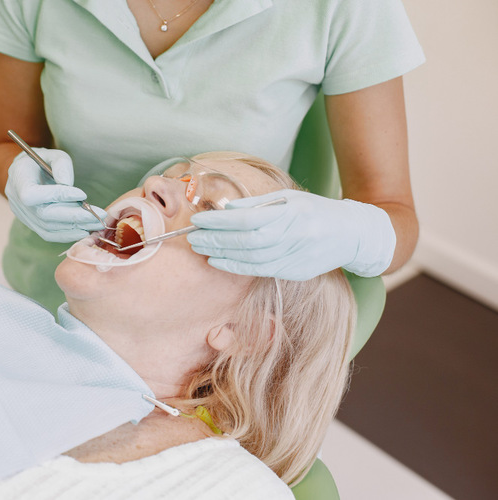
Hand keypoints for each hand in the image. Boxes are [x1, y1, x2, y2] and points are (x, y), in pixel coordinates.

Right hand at [5, 148, 105, 242]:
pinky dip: (68, 234)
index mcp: (18, 179)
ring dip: (75, 227)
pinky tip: (85, 229)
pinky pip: (49, 234)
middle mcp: (17, 201)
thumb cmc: (42, 161)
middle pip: (44, 215)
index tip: (82, 194)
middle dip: (73, 216)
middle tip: (98, 216)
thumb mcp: (53, 154)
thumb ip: (61, 165)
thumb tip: (68, 185)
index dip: (56, 196)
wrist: (27, 173)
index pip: (32, 194)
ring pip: (48, 228)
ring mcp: (23, 216)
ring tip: (96, 223)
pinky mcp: (32, 225)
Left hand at [187, 189, 395, 279]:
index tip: (198, 220)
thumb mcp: (289, 199)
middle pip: (246, 240)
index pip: (247, 218)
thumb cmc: (316, 211)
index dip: (219, 222)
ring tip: (201, 248)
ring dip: (222, 254)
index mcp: (292, 213)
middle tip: (192, 236)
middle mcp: (293, 236)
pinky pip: (259, 271)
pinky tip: (218, 262)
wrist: (351, 234)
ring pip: (250, 258)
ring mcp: (294, 256)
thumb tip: (227, 209)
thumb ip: (257, 204)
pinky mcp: (293, 272)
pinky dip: (235, 267)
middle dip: (215, 239)